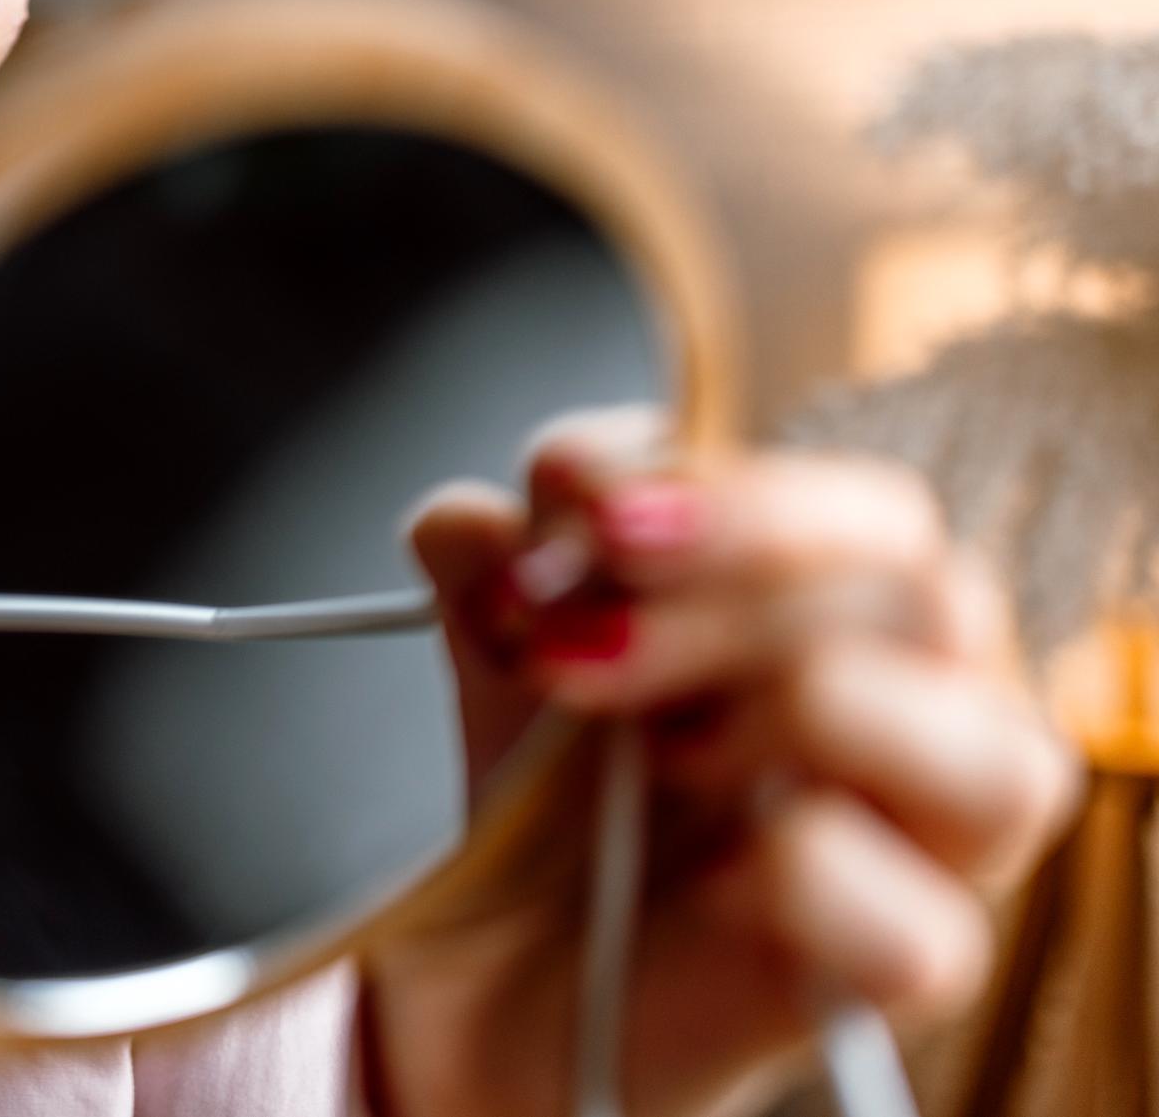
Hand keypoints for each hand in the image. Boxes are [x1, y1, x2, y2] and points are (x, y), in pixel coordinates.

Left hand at [371, 423, 1081, 1116]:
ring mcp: (946, 845)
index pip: (871, 508)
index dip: (728, 489)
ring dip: (784, 718)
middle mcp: (937, 705)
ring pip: (986, 752)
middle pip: (933, 596)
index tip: (579, 509)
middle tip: (574, 634)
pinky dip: (795, 882)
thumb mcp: (508, 643)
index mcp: (860, 599)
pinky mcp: (916, 971)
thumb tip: (474, 520)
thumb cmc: (559, 788)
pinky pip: (916, 930)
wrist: (510, 963)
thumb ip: (492, 556)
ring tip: (650, 754)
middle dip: (731, 590)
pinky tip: (709, 879)